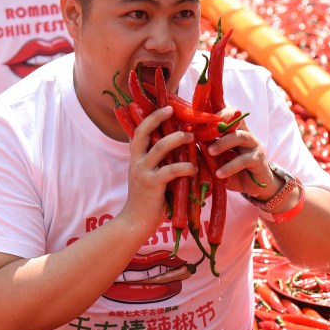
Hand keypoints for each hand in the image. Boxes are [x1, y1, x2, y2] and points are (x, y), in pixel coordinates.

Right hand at [120, 106, 195, 236]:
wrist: (135, 222)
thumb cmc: (148, 199)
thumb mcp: (149, 175)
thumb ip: (159, 162)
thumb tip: (178, 148)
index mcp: (136, 157)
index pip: (139, 131)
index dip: (151, 117)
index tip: (166, 107)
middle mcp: (136, 161)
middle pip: (143, 132)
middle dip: (157, 118)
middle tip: (172, 110)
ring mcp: (143, 172)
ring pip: (159, 148)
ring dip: (176, 139)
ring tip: (190, 137)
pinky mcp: (152, 185)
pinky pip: (170, 171)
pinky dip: (185, 167)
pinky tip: (194, 168)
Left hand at [205, 109, 281, 198]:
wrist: (253, 187)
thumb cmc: (231, 170)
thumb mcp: (217, 159)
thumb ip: (206, 150)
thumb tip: (186, 144)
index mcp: (234, 130)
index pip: (227, 112)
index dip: (215, 111)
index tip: (198, 117)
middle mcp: (245, 133)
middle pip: (235, 117)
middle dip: (219, 121)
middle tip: (202, 132)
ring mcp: (253, 145)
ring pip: (239, 136)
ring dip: (223, 143)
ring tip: (210, 152)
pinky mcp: (257, 160)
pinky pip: (244, 160)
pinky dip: (230, 166)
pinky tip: (219, 174)